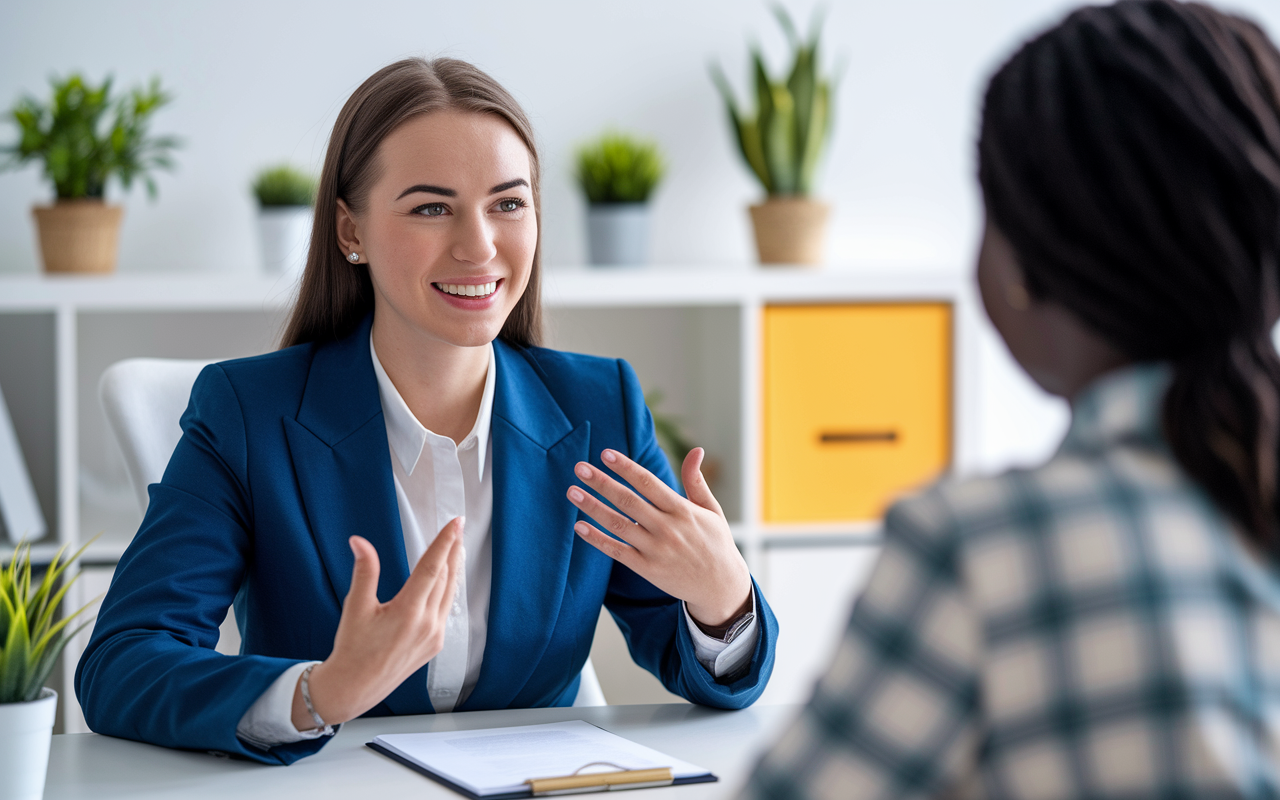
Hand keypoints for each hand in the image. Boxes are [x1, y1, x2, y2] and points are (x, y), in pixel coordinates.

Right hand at [292, 518, 463, 730]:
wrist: (356, 686)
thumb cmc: (353, 648)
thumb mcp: (355, 607)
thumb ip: (364, 571)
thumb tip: (360, 542)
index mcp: (408, 612)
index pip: (432, 568)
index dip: (444, 542)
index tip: (455, 523)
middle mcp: (427, 624)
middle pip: (446, 577)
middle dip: (451, 549)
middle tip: (456, 528)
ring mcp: (435, 636)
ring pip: (450, 593)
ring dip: (454, 568)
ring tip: (457, 547)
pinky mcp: (436, 644)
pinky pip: (446, 609)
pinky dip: (448, 589)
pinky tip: (448, 579)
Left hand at [567, 448, 751, 628]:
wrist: (721, 587)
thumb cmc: (716, 543)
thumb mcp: (712, 510)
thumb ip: (697, 481)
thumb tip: (697, 450)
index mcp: (682, 510)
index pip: (648, 483)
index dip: (626, 468)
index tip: (605, 454)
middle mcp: (667, 528)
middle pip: (628, 501)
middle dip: (602, 483)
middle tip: (579, 468)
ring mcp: (656, 550)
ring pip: (618, 525)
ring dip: (593, 508)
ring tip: (572, 492)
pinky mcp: (647, 569)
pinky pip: (617, 552)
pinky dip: (597, 539)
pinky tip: (579, 526)